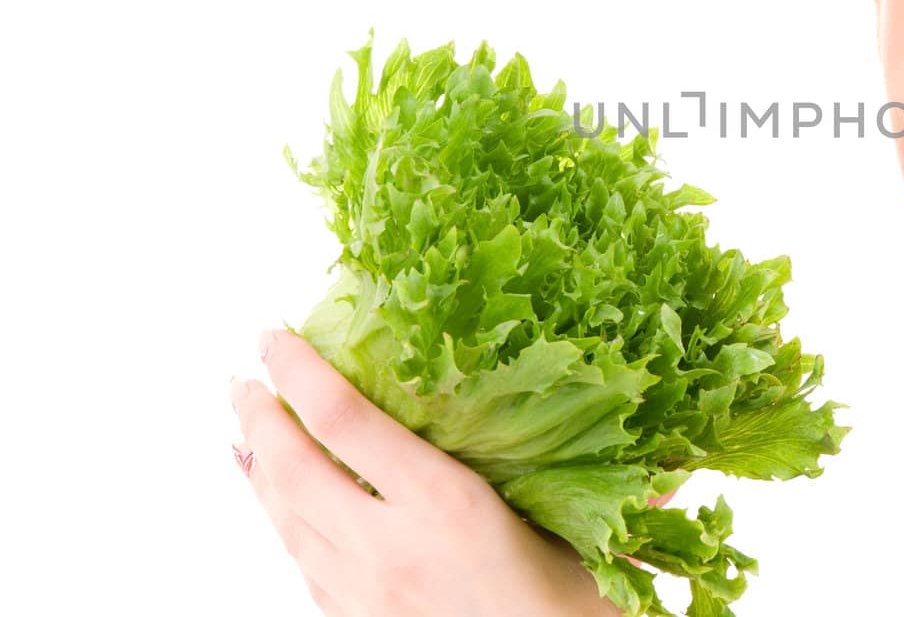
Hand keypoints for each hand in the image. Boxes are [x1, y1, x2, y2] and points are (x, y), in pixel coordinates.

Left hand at [229, 328, 653, 616]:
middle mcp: (387, 547)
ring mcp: (361, 593)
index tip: (274, 334)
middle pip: (294, 469)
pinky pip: (299, 562)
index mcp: (445, 507)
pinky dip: (277, 520)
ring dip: (257, 468)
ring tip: (244, 428)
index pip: (346, 421)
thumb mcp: (576, 533)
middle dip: (260, 416)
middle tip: (242, 376)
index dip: (300, 372)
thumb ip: (581, 473)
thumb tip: (642, 425)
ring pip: (285, 519)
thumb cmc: (570, 616)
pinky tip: (274, 503)